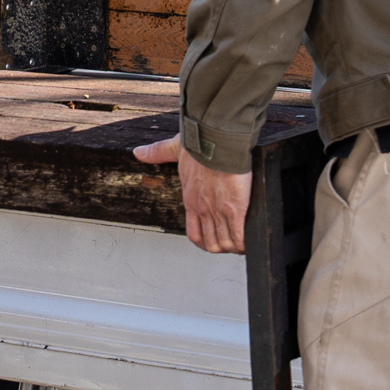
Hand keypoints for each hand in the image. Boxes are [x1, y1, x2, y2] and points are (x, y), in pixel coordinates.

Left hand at [133, 134, 252, 254]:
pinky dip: (245, 242)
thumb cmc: (200, 146)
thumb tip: (139, 152)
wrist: (217, 143)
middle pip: (210, 243)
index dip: (204, 241)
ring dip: (233, 246)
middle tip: (231, 244)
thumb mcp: (174, 149)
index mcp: (190, 199)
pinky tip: (250, 240)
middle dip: (221, 247)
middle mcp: (203, 209)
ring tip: (242, 244)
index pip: (194, 233)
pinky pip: (239, 236)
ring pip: (224, 243)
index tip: (213, 239)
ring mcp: (219, 211)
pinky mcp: (236, 209)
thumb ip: (157, 153)